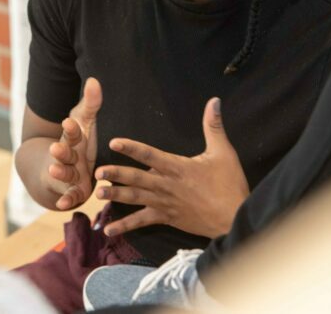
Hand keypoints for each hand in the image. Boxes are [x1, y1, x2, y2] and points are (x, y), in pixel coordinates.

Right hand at [46, 77, 101, 209]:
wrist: (63, 167)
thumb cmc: (79, 141)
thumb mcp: (86, 122)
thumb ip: (91, 104)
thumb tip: (94, 80)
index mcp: (73, 139)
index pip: (71, 132)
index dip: (70, 129)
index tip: (69, 122)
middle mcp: (69, 156)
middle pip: (64, 153)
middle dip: (60, 151)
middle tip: (55, 148)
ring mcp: (69, 174)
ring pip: (64, 173)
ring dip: (60, 172)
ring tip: (55, 170)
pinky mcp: (74, 190)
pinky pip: (70, 196)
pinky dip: (66, 200)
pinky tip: (63, 204)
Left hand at [93, 97, 248, 238]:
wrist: (234, 218)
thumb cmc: (229, 185)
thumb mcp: (224, 152)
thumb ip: (214, 126)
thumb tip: (214, 101)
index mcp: (178, 167)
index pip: (150, 155)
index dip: (132, 148)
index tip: (114, 142)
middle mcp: (167, 185)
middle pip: (137, 179)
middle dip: (116, 175)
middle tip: (97, 172)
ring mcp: (164, 203)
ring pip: (136, 199)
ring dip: (116, 196)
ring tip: (97, 194)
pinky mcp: (166, 218)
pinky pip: (142, 222)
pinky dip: (125, 226)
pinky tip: (108, 230)